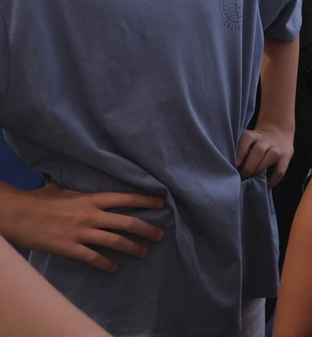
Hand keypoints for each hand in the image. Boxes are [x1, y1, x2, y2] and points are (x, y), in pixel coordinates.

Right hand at [3, 182, 163, 272]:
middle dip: (146, 229)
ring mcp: (81, 233)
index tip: (161, 204)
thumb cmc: (39, 200)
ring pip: (115, 242)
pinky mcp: (70, 248)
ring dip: (132, 248)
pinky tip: (113, 268)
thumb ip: (77, 188)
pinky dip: (105, 264)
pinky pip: (93, 258)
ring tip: (144, 253)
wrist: (17, 214)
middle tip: (160, 235)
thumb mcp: (62, 188)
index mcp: (91, 199)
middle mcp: (91, 215)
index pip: (125, 199)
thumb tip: (79, 177)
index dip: (145, 201)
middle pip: (126, 223)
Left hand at [236, 126, 293, 186]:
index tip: (236, 163)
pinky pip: (281, 169)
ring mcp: (277, 147)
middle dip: (250, 166)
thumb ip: (241, 148)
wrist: (279, 133)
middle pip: (259, 150)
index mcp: (255, 135)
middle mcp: (266, 139)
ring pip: (271, 156)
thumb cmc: (257, 142)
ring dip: (260, 169)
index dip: (241, 151)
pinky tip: (267, 184)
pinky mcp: (286, 156)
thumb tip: (231, 166)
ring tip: (253, 179)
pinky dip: (274, 178)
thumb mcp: (250, 140)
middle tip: (243, 176)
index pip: (247, 138)